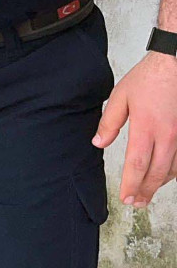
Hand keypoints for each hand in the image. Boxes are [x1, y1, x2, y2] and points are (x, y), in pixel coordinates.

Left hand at [94, 51, 176, 207]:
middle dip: (145, 191)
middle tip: (136, 203)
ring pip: (172, 169)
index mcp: (146, 127)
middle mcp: (167, 135)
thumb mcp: (121, 97)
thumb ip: (109, 123)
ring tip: (147, 193)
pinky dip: (173, 171)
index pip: (137, 164)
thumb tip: (98, 143)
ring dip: (159, 184)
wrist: (175, 64)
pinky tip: (165, 176)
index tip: (126, 197)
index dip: (131, 184)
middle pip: (156, 172)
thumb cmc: (149, 79)